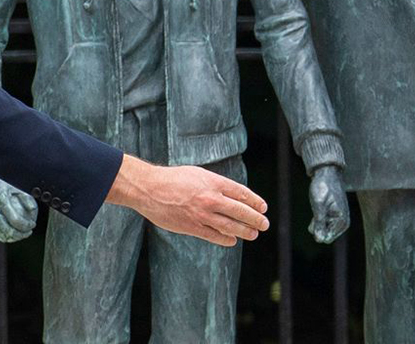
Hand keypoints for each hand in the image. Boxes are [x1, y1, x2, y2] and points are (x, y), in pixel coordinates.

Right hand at [0, 170, 36, 242]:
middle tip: (28, 233)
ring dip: (10, 237)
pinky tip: (10, 236)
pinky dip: (0, 236)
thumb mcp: (16, 184)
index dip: (25, 225)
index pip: (14, 219)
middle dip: (19, 234)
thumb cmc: (4, 180)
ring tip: (21, 235)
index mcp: (1, 197)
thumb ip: (25, 196)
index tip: (33, 225)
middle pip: (5, 228)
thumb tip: (33, 209)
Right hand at [106, 156, 268, 246]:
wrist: (149, 188)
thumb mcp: (199, 174)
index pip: (242, 193)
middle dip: (255, 218)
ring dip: (245, 231)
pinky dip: (226, 239)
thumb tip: (233, 195)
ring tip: (253, 234)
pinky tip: (233, 240)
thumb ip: (216, 184)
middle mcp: (211, 198)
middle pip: (240, 211)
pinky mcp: (192, 227)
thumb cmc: (174, 179)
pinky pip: (214, 236)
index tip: (263, 207)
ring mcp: (202, 214)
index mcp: (213, 182)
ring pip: (230, 226)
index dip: (255, 201)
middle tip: (265, 224)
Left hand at [308, 166, 348, 243]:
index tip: (318, 214)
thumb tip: (319, 240)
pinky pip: (324, 224)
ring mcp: (339, 219)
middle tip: (318, 210)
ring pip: (323, 229)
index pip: (327, 238)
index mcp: (342, 221)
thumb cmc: (322, 187)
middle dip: (318, 225)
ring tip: (319, 206)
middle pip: (325, 235)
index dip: (318, 229)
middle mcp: (343, 223)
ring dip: (317, 221)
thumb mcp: (318, 205)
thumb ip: (319, 223)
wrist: (326, 173)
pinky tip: (320, 207)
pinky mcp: (335, 216)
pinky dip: (319, 218)